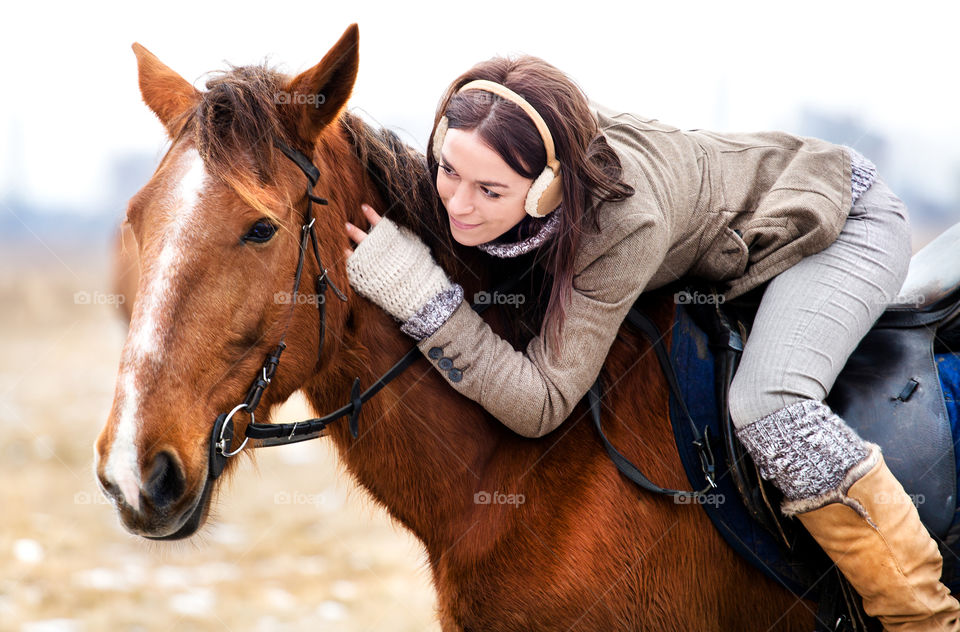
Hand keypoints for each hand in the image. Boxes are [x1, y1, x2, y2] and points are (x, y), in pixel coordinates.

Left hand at [343, 206, 454, 322]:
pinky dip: (350, 262)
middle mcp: (379, 253)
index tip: (364, 207)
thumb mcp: (416, 247)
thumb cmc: (421, 270)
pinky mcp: (368, 280)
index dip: (371, 214)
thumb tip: (397, 229)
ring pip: (357, 253)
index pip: (379, 224)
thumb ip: (404, 237)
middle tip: (347, 225)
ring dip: (350, 246)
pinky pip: (355, 269)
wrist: (418, 294)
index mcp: (392, 242)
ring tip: (345, 243)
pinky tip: (347, 256)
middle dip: (355, 231)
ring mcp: (372, 267)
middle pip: (364, 238)